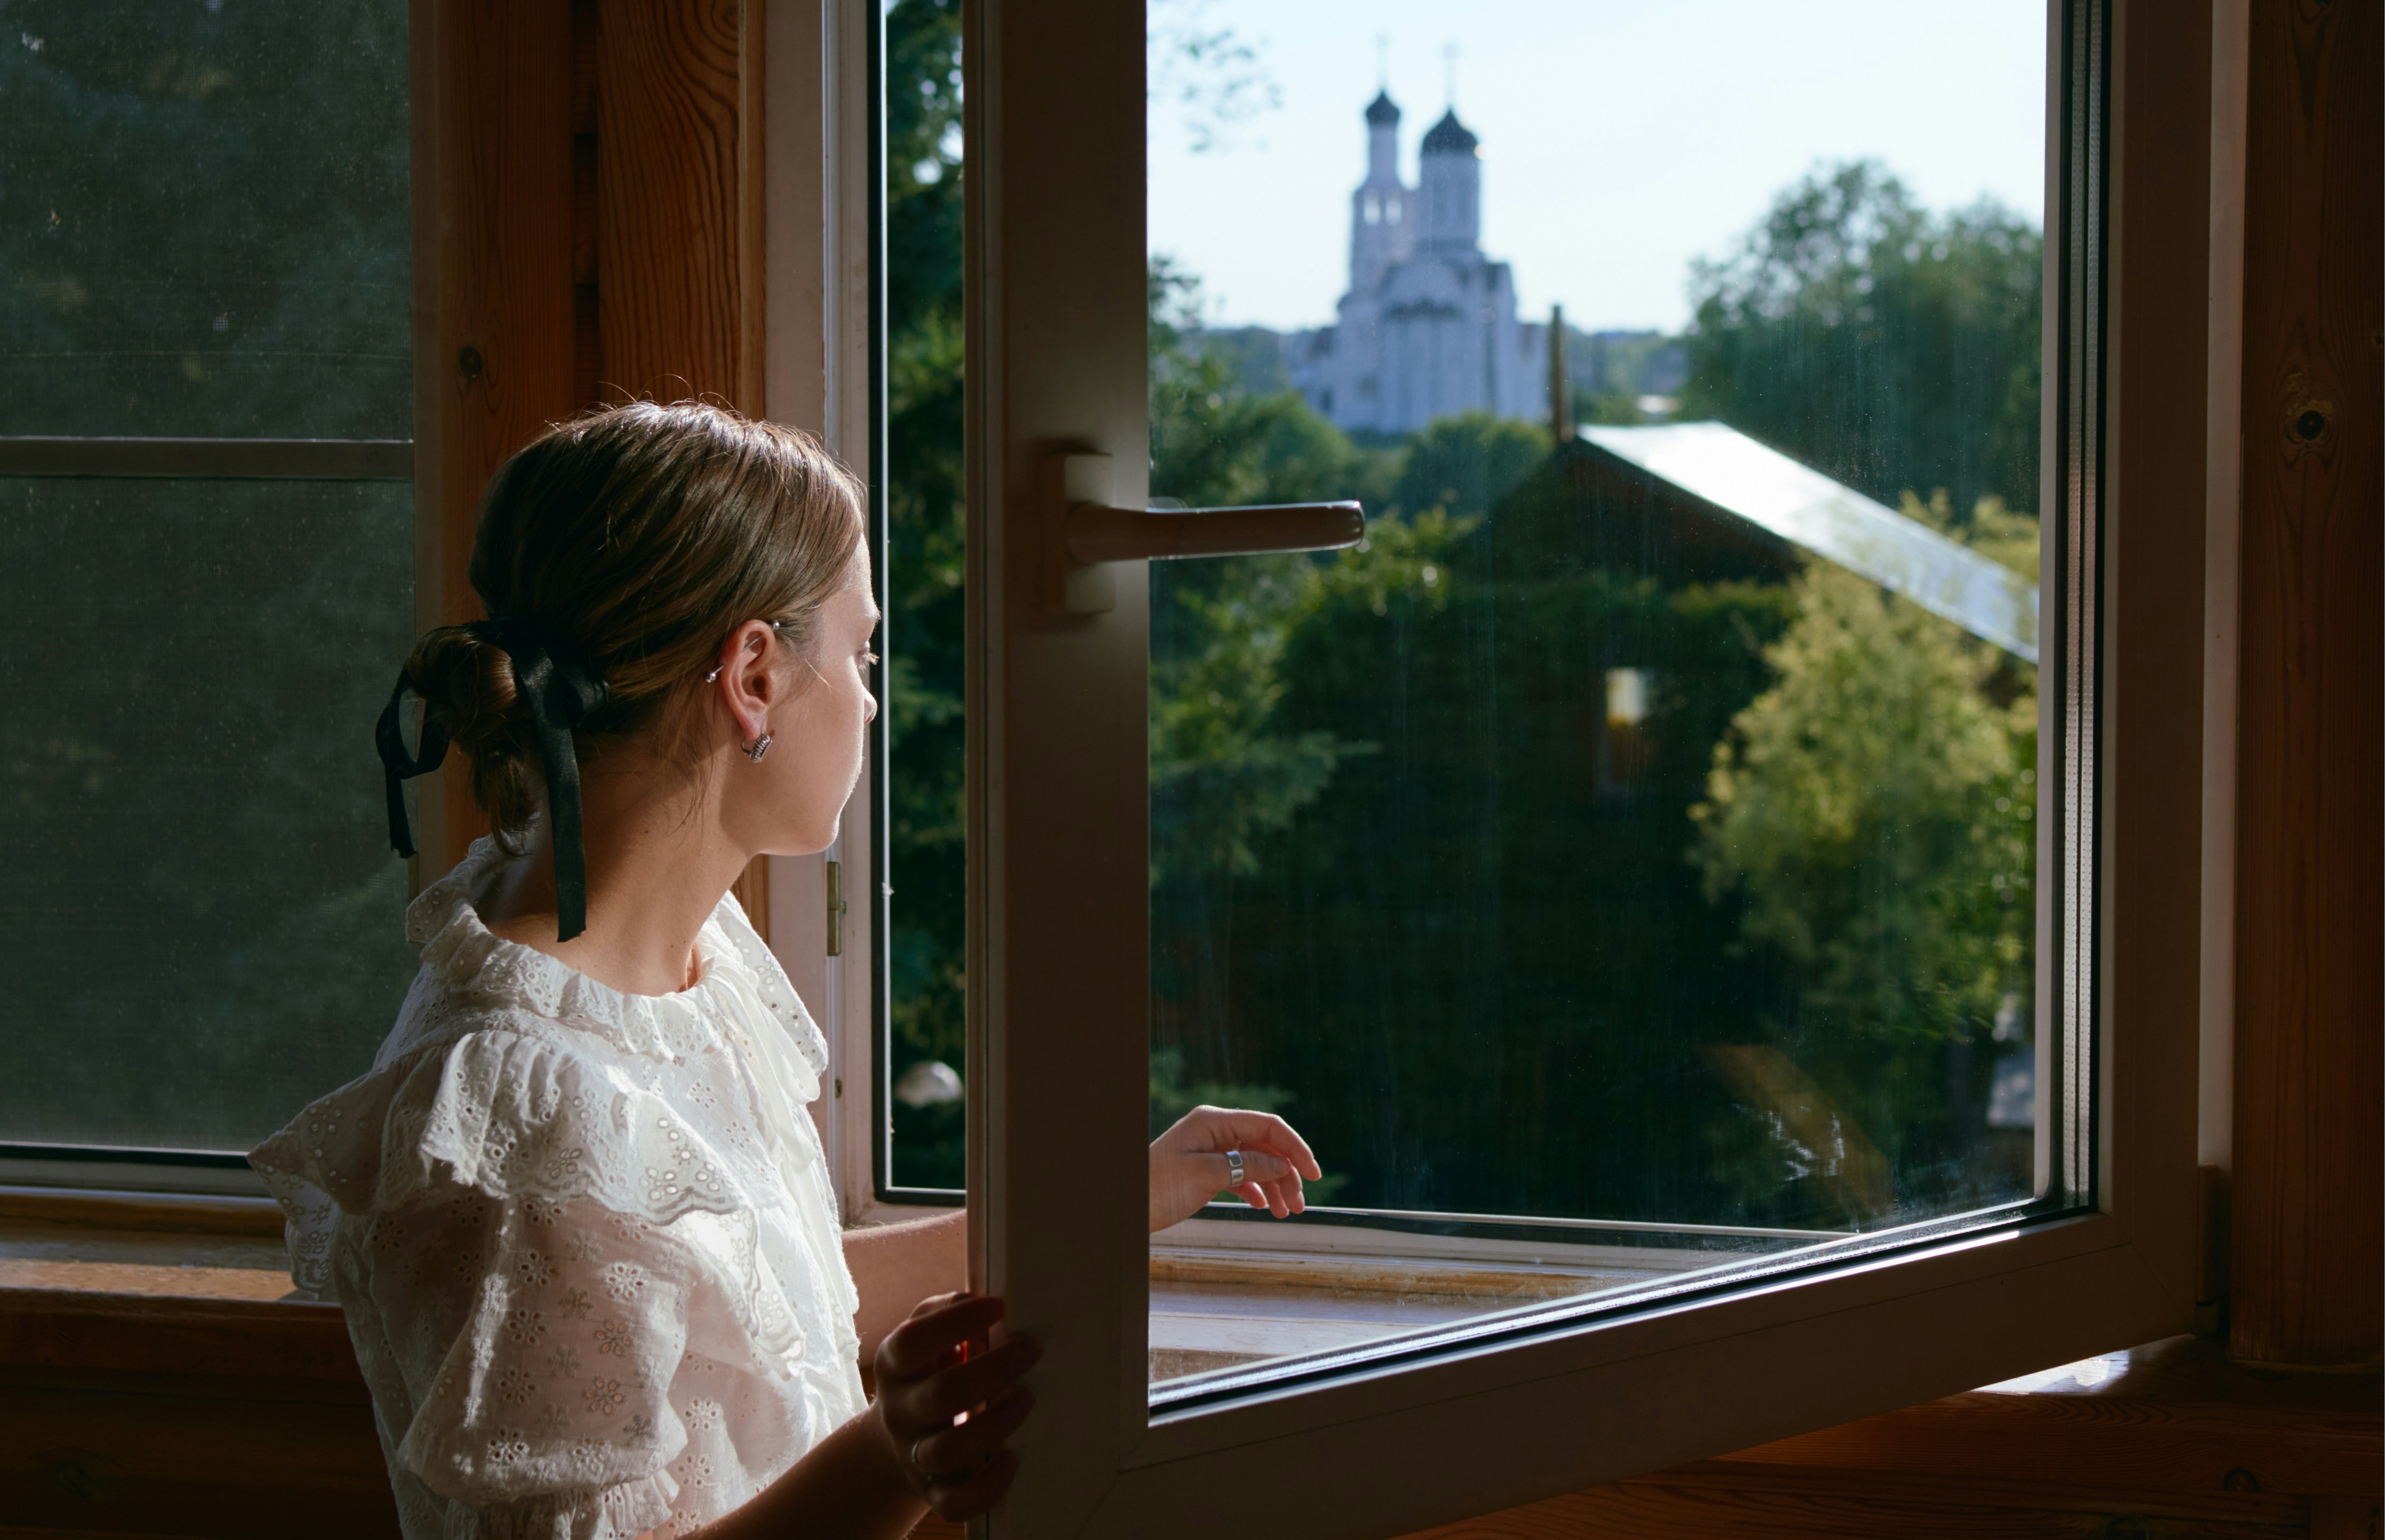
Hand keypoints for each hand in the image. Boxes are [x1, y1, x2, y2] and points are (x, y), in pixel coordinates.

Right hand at [868, 1292, 1039, 1522]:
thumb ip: (945, 1311)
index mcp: (894, 1365)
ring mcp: (915, 1455)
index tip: (999, 1306)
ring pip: (950, 1451)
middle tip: (1030, 1349)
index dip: (956, 1321)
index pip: (913, 1341)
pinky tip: (1012, 1458)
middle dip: (995, 1370)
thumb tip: (978, 1300)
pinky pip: (957, 1503)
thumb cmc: (926, 1371)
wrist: (895, 1439)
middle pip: (942, 1395)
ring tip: (1025, 1398)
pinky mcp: (934, 1491)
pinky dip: (989, 1486)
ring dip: (998, 1424)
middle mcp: (900, 1411)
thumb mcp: (923, 1336)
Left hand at [1149, 1105, 1323, 1231]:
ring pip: (1256, 1163)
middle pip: (1265, 1146)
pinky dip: (1256, 1190)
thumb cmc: (1158, 1188)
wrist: (1129, 1209)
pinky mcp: (1207, 1169)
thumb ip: (1247, 1166)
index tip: (1314, 1174)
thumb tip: (1282, 1164)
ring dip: (1274, 1186)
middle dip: (1286, 1174)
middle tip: (1297, 1205)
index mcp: (1214, 1121)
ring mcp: (1211, 1149)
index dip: (1295, 1147)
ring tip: (1284, 1212)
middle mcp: (1215, 1131)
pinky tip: (1263, 1206)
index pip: (1267, 1126)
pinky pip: (1241, 1175)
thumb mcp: (1206, 1175)